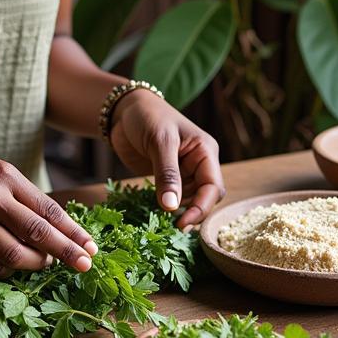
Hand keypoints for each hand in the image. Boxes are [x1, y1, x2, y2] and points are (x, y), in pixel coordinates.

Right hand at [0, 139, 97, 278]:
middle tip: (84, 266)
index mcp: (3, 177)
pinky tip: (11, 265)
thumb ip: (22, 196)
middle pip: (37, 237)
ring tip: (43, 263)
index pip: (48, 211)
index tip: (91, 247)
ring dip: (34, 265)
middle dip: (66, 254)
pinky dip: (3, 270)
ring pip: (12, 258)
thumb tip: (56, 228)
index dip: (73, 232)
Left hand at [108, 91, 224, 228]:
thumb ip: (167, 174)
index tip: (182, 222)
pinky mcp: (167, 177)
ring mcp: (183, 171)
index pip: (213, 187)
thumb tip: (172, 206)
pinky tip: (158, 214)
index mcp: (205, 151)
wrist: (123, 109)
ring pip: (190, 199)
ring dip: (181, 211)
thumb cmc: (147, 116)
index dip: (201, 207)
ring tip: (165, 223)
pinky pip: (173, 197)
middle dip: (194, 212)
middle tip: (175, 227)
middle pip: (206, 196)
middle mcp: (198, 163)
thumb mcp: (159, 142)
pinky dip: (168, 206)